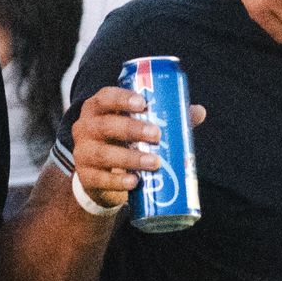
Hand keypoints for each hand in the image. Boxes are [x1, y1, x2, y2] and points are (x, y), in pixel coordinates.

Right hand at [69, 86, 206, 210]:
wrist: (102, 176)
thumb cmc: (125, 141)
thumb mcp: (139, 126)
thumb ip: (167, 118)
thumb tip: (198, 112)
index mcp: (98, 108)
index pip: (105, 97)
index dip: (122, 98)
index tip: (143, 103)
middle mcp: (85, 127)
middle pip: (105, 125)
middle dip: (132, 129)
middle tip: (157, 135)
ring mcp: (82, 153)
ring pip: (103, 154)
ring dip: (130, 158)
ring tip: (155, 162)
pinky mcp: (85, 177)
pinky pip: (100, 179)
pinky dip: (118, 181)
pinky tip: (134, 182)